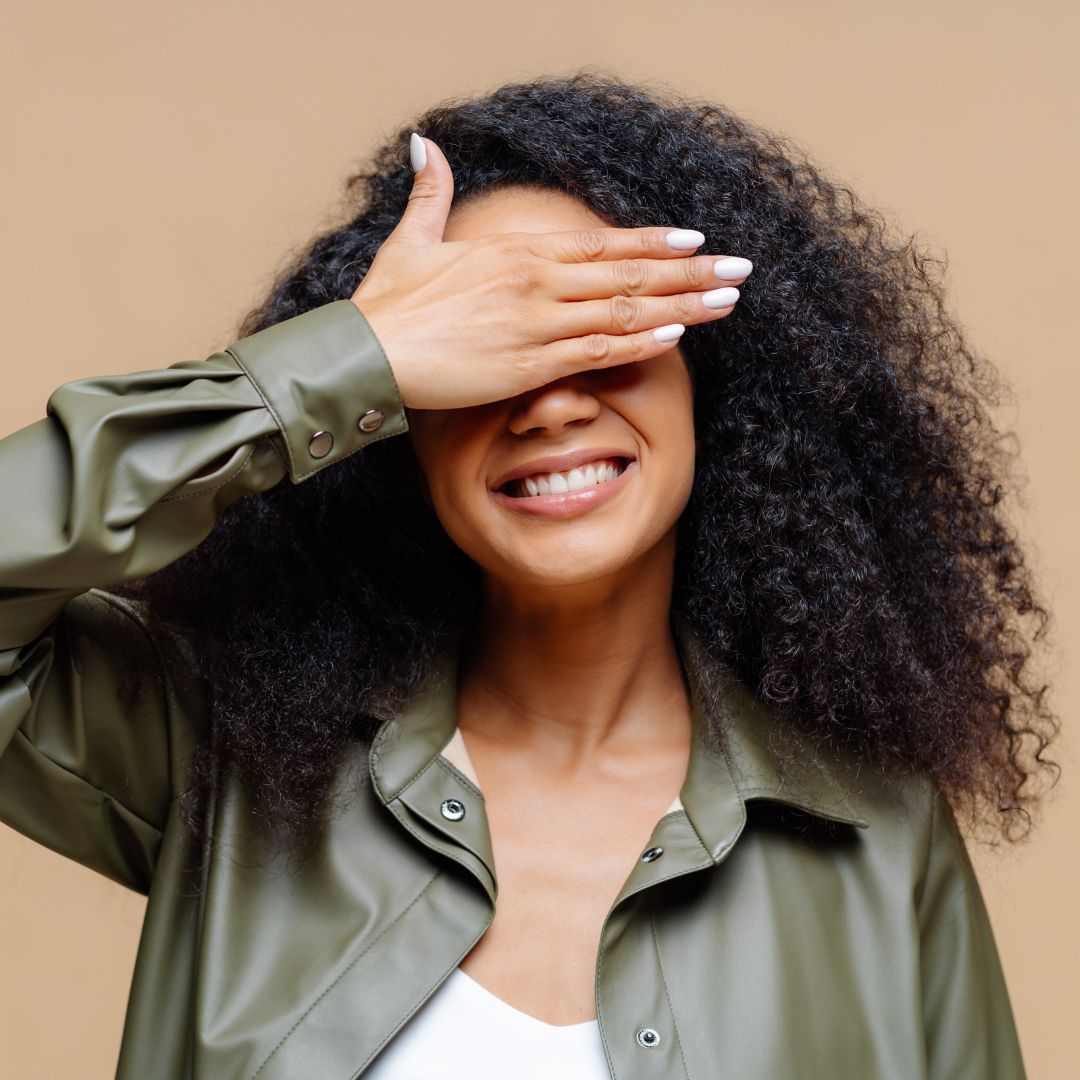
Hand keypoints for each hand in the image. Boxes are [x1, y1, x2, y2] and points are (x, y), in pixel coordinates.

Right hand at [350, 134, 750, 410]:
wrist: (365, 353)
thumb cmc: (388, 302)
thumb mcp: (411, 239)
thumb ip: (431, 192)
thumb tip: (425, 142)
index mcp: (517, 251)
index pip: (601, 243)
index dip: (653, 243)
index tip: (695, 240)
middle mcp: (538, 281)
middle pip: (629, 274)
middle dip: (690, 272)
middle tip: (739, 269)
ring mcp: (538, 322)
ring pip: (625, 310)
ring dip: (683, 306)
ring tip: (727, 302)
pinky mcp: (530, 363)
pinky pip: (598, 351)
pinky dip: (640, 343)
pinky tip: (677, 336)